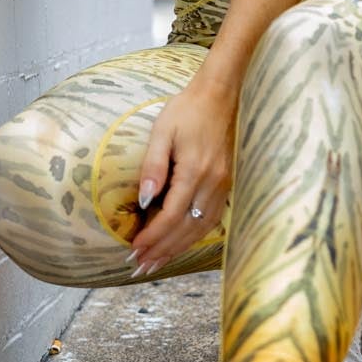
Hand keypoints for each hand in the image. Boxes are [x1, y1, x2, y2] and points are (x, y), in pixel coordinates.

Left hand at [130, 76, 237, 276]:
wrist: (222, 95)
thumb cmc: (188, 109)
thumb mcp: (162, 131)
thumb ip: (152, 167)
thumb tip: (142, 201)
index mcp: (195, 171)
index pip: (171, 216)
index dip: (152, 237)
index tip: (134, 249)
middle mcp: (213, 184)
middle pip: (186, 229)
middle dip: (162, 250)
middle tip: (141, 266)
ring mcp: (224, 186)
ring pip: (201, 229)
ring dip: (178, 249)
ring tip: (157, 263)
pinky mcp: (227, 184)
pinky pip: (211, 219)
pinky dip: (194, 236)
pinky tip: (180, 243)